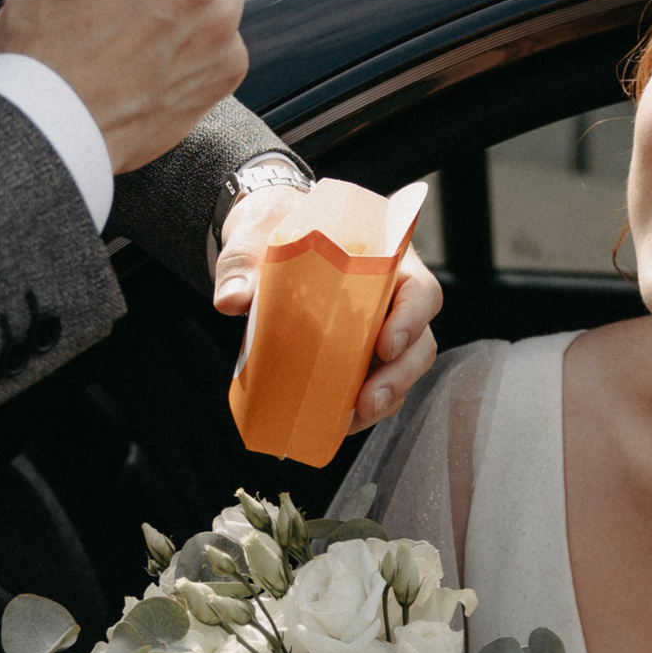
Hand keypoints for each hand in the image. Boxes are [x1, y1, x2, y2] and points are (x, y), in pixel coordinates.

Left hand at [213, 198, 442, 429]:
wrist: (264, 239)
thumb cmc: (276, 229)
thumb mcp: (256, 236)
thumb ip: (244, 265)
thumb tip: (231, 300)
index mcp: (386, 260)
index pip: (420, 291)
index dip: (412, 319)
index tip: (386, 344)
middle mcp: (392, 299)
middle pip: (419, 342)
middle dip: (399, 376)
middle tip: (367, 400)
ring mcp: (378, 330)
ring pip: (401, 370)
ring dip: (383, 399)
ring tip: (351, 418)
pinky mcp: (358, 356)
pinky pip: (372, 385)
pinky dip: (358, 408)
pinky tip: (334, 423)